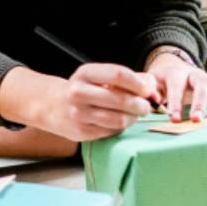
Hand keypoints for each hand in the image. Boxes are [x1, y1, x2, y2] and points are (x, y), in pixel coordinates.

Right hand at [0, 64, 160, 142]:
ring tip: (136, 114)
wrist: (54, 105)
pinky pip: (111, 131)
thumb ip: (128, 78)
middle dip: (140, 104)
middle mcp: (79, 92)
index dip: (138, 83)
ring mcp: (79, 114)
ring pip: (118, 119)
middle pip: (120, 99)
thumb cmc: (85, 88)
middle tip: (146, 106)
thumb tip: (152, 87)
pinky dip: (121, 127)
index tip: (147, 90)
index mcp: (85, 73)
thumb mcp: (100, 76)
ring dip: (133, 118)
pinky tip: (120, 121)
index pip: (118, 74)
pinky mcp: (82, 132)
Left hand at [146, 53, 206, 121]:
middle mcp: (196, 74)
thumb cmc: (162, 83)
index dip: (176, 102)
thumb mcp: (152, 84)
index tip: (174, 119)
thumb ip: (151, 89)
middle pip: (202, 80)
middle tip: (197, 120)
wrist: (173, 71)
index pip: (177, 84)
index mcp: (176, 73)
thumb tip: (154, 99)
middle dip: (201, 101)